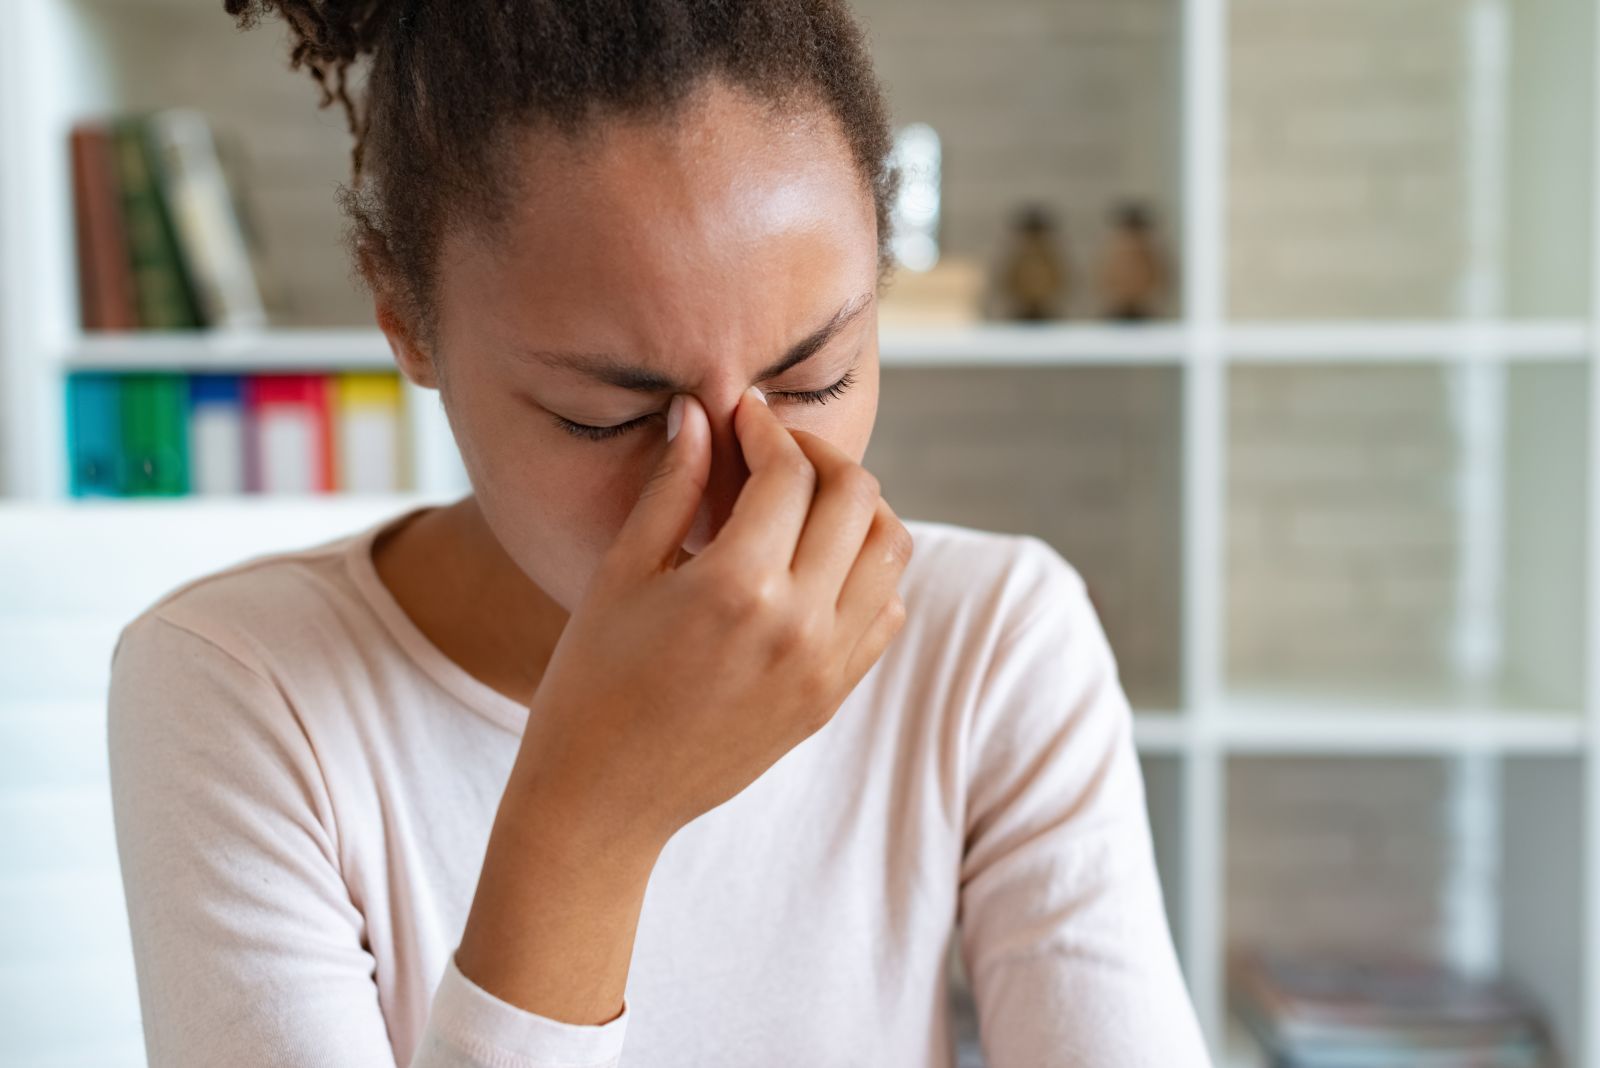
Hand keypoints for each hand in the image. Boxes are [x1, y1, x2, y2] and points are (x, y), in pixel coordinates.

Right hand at [508, 384, 914, 851]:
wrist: (605, 800)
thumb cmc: (592, 682)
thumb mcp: (621, 574)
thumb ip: (672, 486)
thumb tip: (698, 412)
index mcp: (738, 586)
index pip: (789, 472)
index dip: (765, 427)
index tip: (739, 416)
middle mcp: (799, 624)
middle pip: (857, 497)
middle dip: (818, 454)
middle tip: (774, 448)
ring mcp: (826, 666)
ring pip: (891, 550)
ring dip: (857, 508)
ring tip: (804, 500)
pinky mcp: (832, 696)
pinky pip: (886, 612)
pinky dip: (867, 572)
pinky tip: (813, 564)